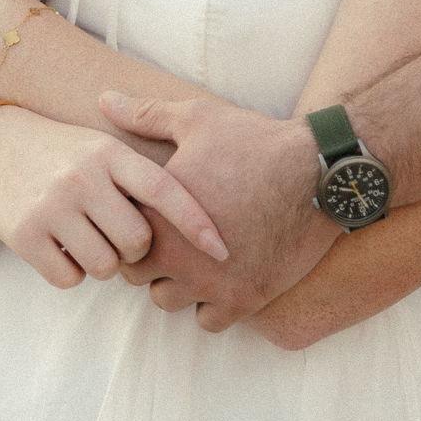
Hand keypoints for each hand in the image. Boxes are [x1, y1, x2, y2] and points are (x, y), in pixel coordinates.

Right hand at [0, 105, 230, 291]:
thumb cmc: (64, 152)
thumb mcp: (103, 146)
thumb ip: (142, 173)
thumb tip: (203, 198)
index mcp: (111, 154)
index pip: (166, 191)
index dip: (197, 223)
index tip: (223, 251)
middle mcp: (85, 177)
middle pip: (138, 242)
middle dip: (135, 249)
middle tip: (117, 234)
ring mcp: (53, 206)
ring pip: (106, 266)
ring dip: (102, 262)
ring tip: (87, 237)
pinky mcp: (25, 235)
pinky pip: (69, 278)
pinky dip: (71, 271)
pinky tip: (62, 248)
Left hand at [97, 90, 337, 330]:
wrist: (316, 173)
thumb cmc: (253, 142)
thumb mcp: (196, 118)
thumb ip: (144, 114)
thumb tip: (104, 98)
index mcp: (160, 215)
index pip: (117, 238)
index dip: (129, 226)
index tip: (149, 214)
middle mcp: (178, 258)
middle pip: (137, 276)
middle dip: (148, 258)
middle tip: (170, 236)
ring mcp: (210, 285)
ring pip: (167, 302)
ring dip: (175, 283)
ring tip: (194, 257)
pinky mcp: (243, 301)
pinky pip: (208, 321)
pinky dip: (211, 303)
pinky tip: (222, 275)